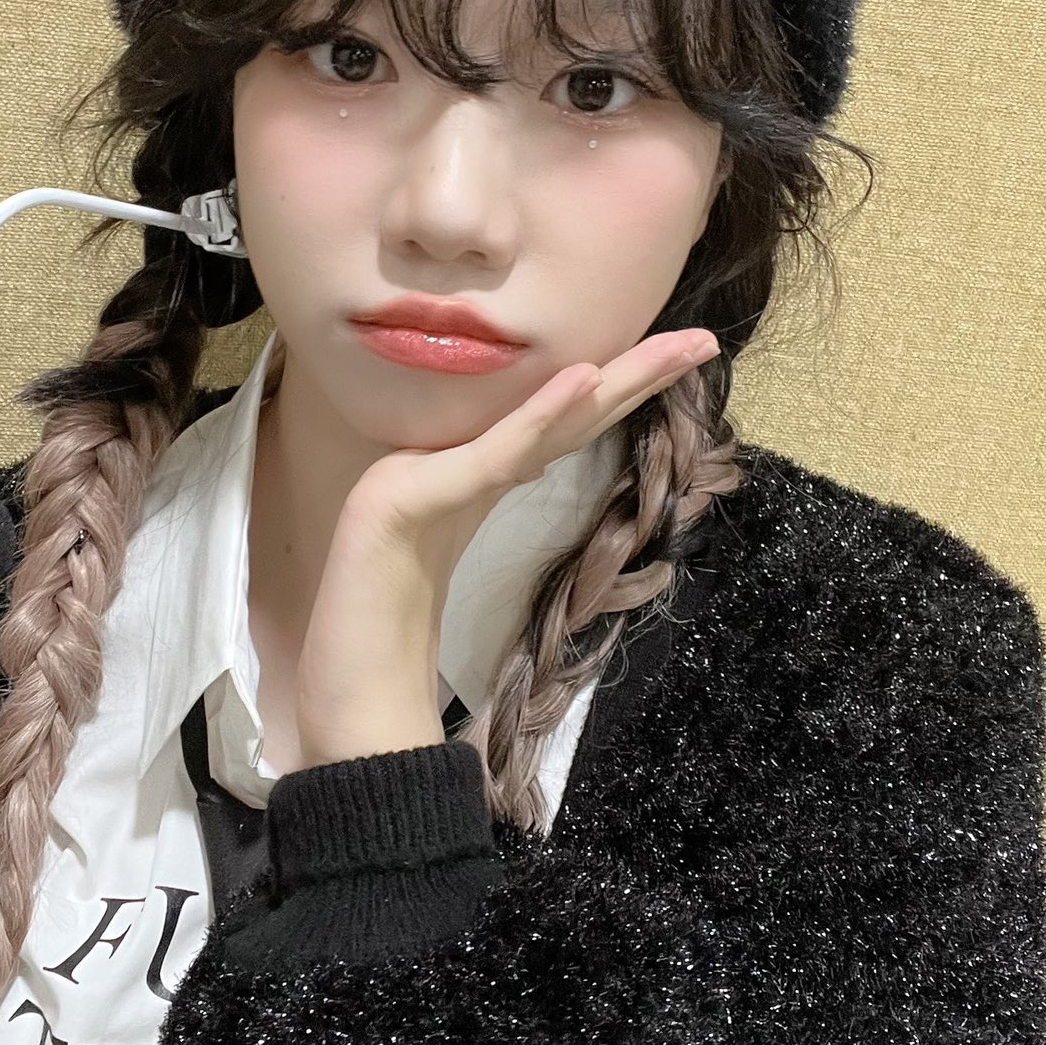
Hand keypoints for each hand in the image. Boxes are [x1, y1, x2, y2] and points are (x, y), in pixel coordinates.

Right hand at [293, 329, 720, 766]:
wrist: (341, 702)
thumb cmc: (382, 641)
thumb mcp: (448, 556)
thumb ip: (484, 498)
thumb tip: (537, 459)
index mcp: (469, 481)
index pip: (558, 428)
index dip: (618, 391)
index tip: (682, 362)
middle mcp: (446, 466)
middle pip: (556, 413)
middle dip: (634, 372)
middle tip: (704, 341)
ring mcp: (418, 478)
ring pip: (530, 422)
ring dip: (605, 381)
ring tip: (667, 349)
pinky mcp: (402, 503)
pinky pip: (485, 460)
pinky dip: (536, 418)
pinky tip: (581, 383)